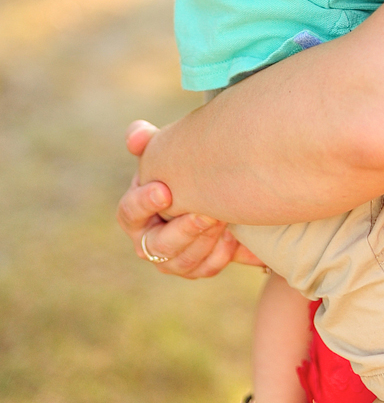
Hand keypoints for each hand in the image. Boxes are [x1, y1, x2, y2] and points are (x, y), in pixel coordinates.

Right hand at [118, 120, 262, 277]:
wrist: (208, 189)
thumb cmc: (177, 168)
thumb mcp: (162, 150)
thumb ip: (144, 138)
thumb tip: (136, 134)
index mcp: (134, 214)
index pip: (129, 213)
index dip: (144, 203)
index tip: (165, 190)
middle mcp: (148, 243)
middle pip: (159, 246)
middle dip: (184, 229)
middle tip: (209, 212)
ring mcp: (172, 260)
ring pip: (184, 262)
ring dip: (206, 242)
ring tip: (226, 220)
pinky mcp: (196, 268)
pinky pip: (207, 268)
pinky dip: (223, 253)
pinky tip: (237, 236)